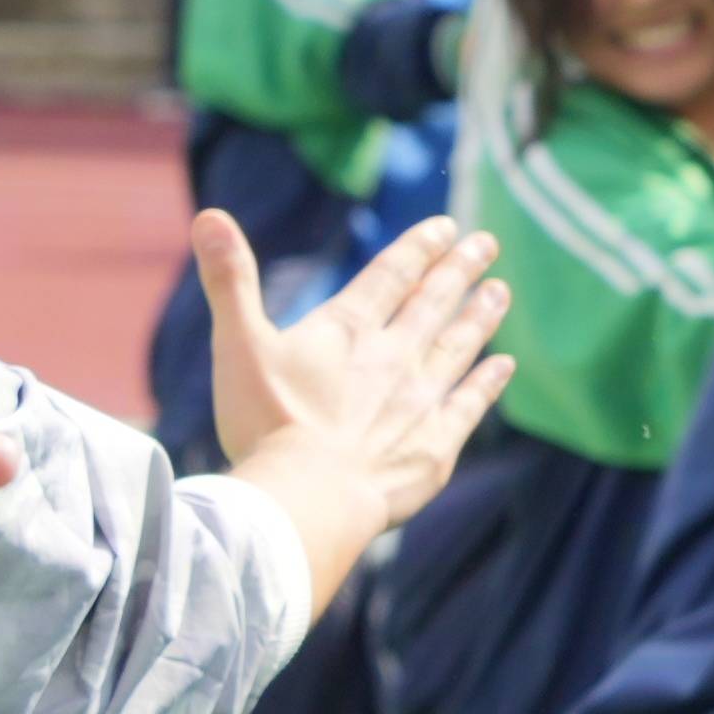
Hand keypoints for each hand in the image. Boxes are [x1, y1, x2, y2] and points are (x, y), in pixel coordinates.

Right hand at [204, 213, 512, 600]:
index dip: (418, 249)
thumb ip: (229, 281)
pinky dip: (488, 382)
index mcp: (346, 332)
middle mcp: (392, 358)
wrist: (309, 498)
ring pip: (458, 347)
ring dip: (480, 317)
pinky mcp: (434, 447)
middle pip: (434, 304)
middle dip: (460, 271)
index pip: (390, 277)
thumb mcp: (236, 344)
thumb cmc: (266, 423)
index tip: (446, 227)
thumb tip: (209, 215)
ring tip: (501, 292)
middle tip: (487, 243)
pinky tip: (504, 365)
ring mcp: (419, 402)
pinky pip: (469, 405)